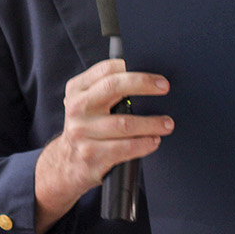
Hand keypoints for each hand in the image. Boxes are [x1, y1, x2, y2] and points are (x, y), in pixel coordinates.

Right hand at [34, 58, 172, 232]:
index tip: (155, 77)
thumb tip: (145, 79)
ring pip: (125, 123)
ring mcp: (82, 132)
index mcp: (77, 90)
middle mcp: (77, 108)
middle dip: (143, 84)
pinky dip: (145, 144)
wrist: (67, 163)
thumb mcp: (87, 104)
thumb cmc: (87, 128)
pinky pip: (126, 147)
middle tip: (164, 87)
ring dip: (152, 123)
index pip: (106, 70)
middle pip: (114, 87)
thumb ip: (106, 88)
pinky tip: (153, 141)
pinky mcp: (92, 154)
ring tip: (166, 124)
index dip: (134, 71)